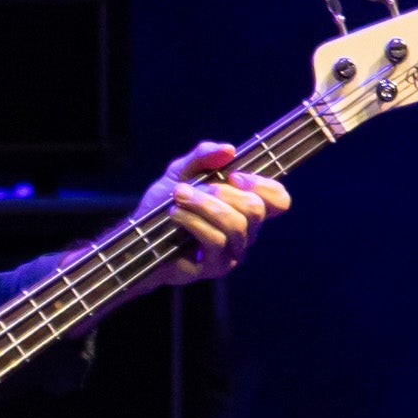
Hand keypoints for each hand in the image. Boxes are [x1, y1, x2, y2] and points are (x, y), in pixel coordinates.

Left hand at [135, 142, 289, 288]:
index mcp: (245, 207)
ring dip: (204, 206)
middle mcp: (246, 231)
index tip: (233, 175)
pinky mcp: (216, 267)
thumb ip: (203, 156)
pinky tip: (175, 215)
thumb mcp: (180, 172)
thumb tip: (229, 149)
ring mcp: (233, 251)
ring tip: (178, 198)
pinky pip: (216, 241)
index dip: (262, 185)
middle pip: (256, 209)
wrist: (138, 237)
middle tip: (188, 188)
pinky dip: (194, 222)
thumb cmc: (164, 204)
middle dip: (221, 193)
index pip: (279, 200)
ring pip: (236, 225)